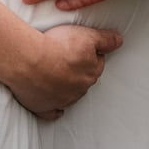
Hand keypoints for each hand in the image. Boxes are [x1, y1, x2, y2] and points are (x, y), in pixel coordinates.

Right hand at [6, 24, 122, 119]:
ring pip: (70, 96)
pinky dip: (54, 109)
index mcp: (90, 73)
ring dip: (66, 88)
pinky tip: (55, 106)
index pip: (96, 64)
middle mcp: (78, 90)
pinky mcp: (43, 107)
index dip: (90, 55)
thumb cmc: (56, 47)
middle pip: (83, 80)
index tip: (82, 50)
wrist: (29, 61)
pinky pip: (52, 112)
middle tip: (68, 60)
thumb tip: (119, 41)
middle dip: (79, 72)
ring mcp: (61, 100)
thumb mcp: (87, 36)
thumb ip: (105, 40)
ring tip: (58, 75)